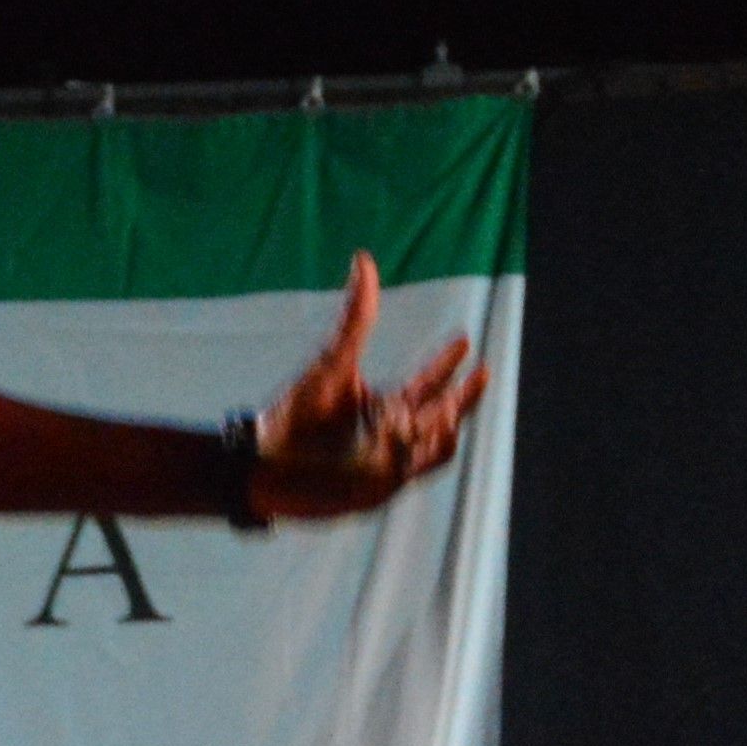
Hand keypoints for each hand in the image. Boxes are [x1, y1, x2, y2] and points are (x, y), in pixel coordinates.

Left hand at [250, 252, 484, 517]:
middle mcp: (393, 434)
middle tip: (482, 371)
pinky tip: (438, 431)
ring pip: (438, 443)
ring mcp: (391, 462)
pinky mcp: (382, 486)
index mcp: (385, 406)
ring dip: (449, 421)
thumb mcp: (332, 362)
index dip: (448, 364)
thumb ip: (355, 318)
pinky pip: (419, 469)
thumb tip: (363, 259)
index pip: (427, 384)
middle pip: (443, 413)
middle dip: (463, 396)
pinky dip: (433, 449)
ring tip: (450, 402)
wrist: (264, 464)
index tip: (464, 339)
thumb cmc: (295, 414)